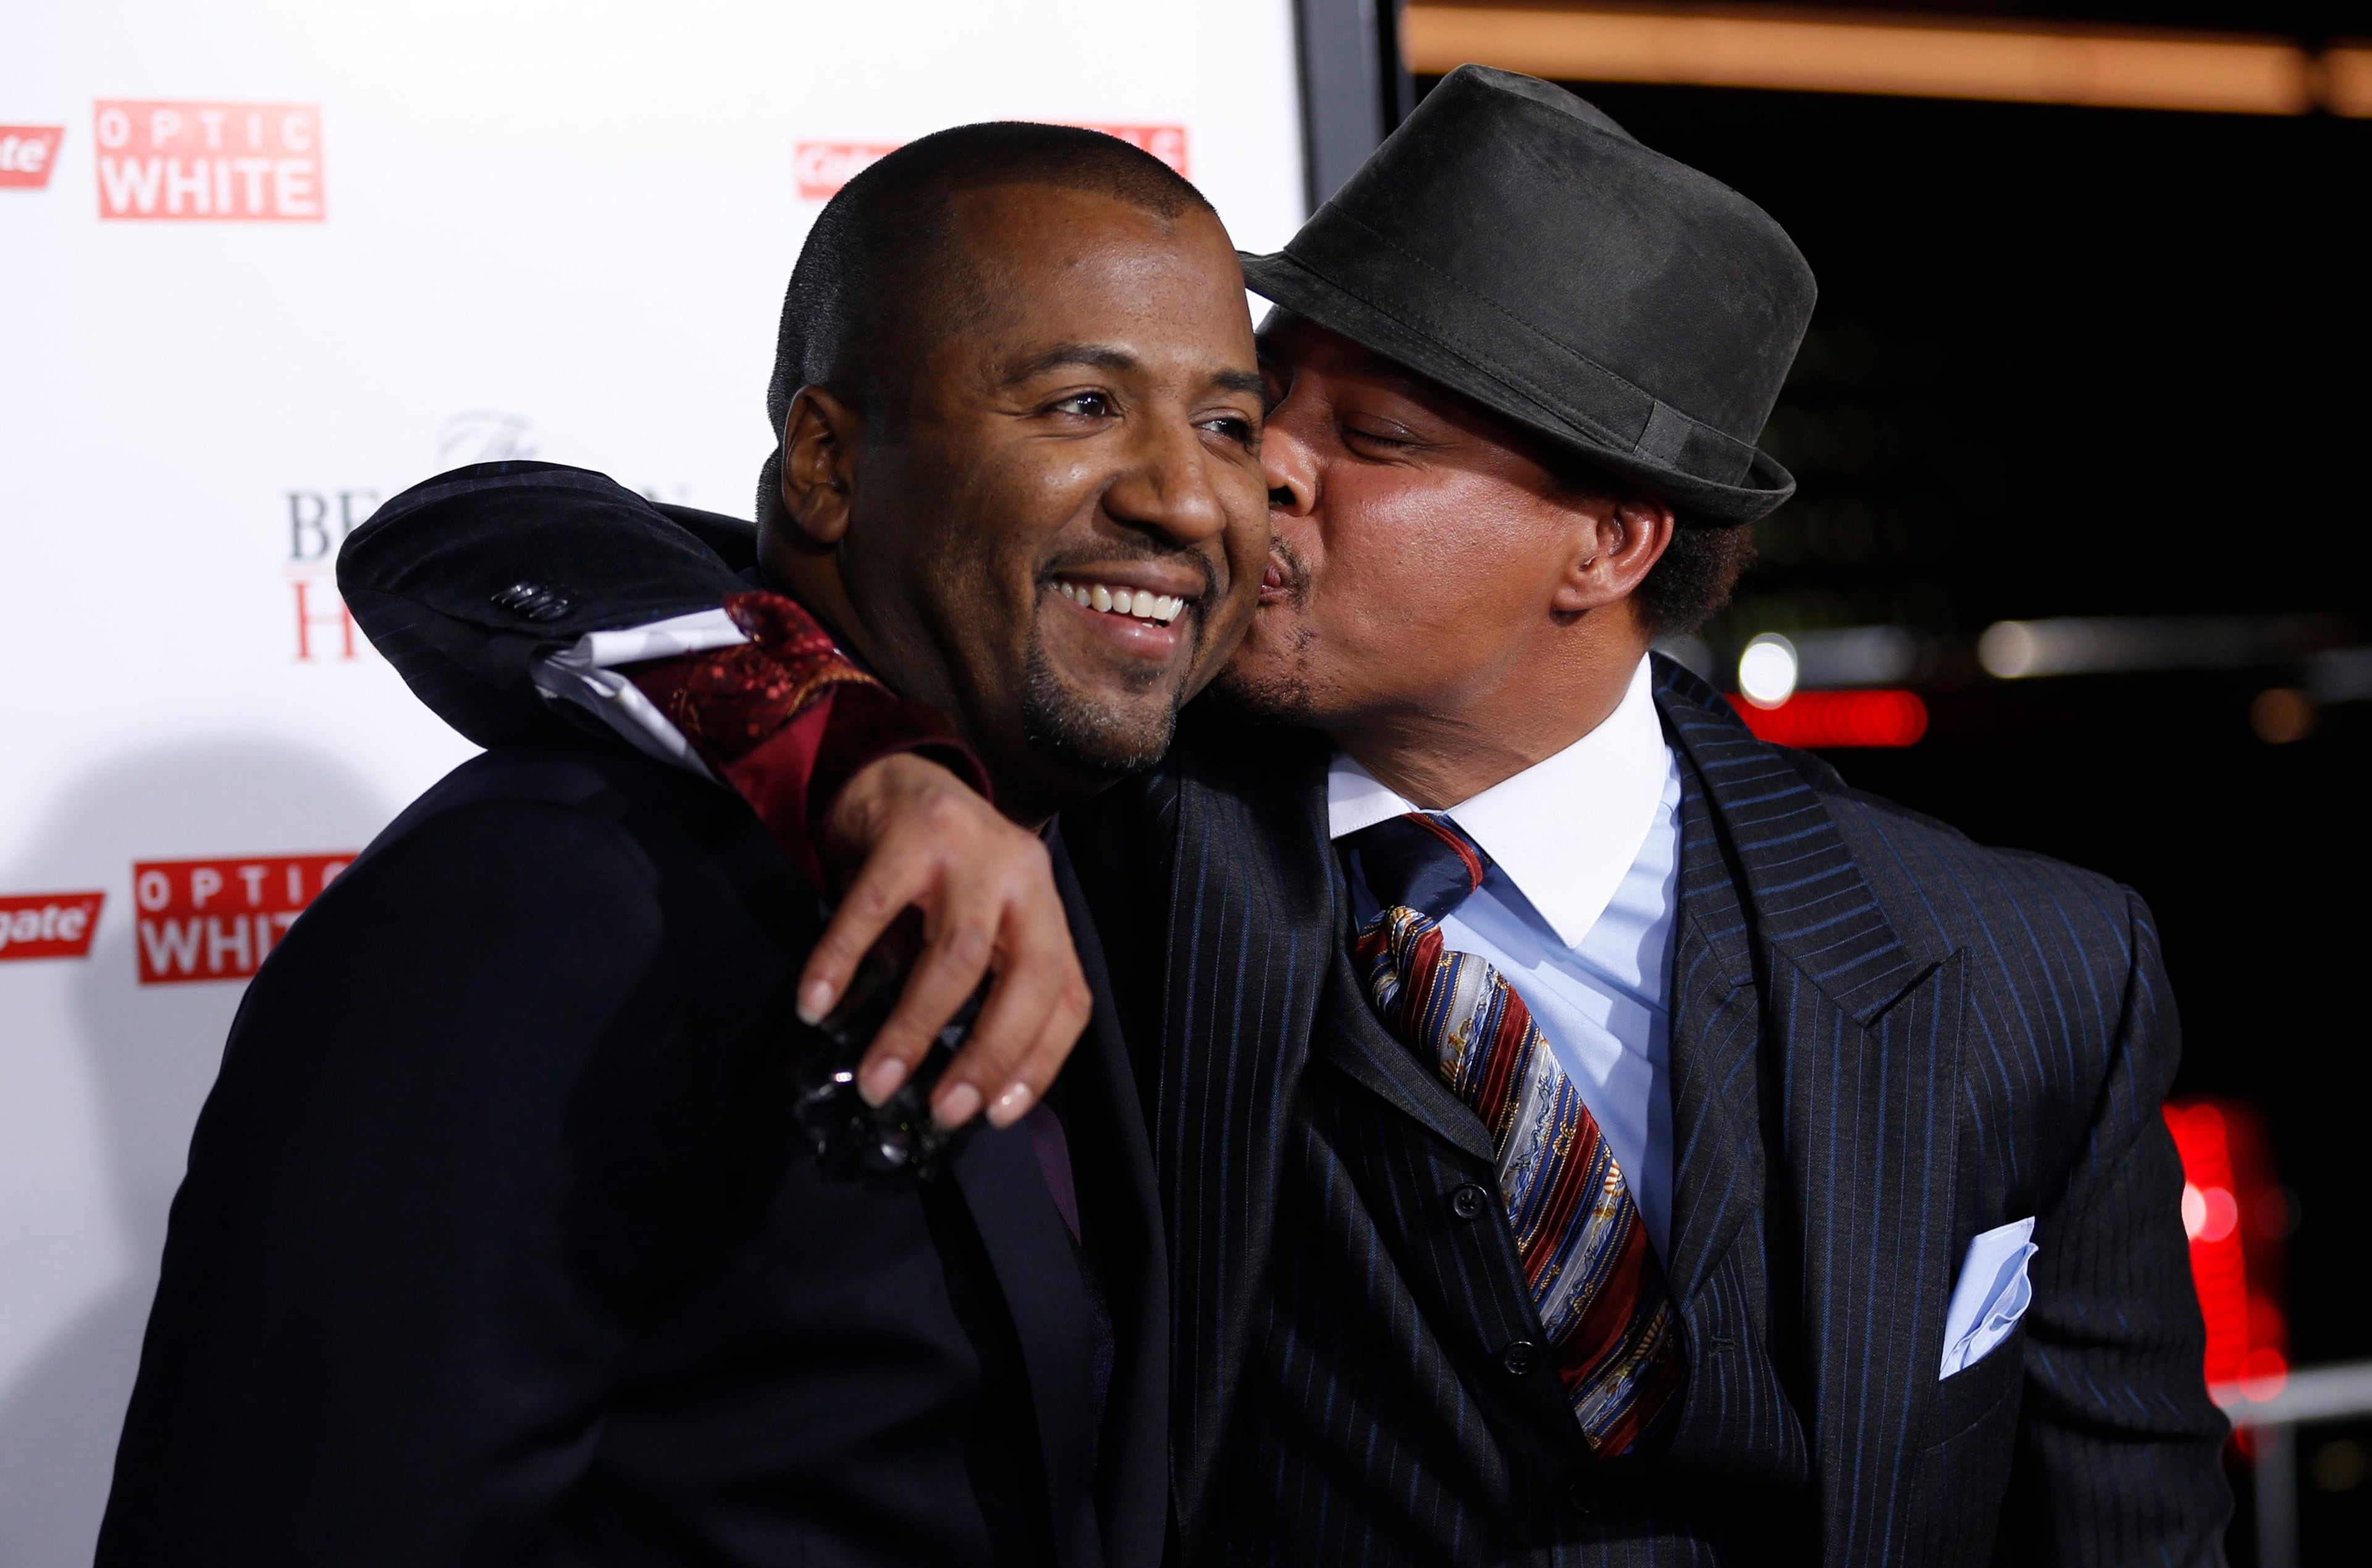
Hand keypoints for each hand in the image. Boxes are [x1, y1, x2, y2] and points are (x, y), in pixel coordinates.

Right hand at [801, 753, 1091, 1130]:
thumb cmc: (937, 870)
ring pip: (957, 953)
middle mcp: (1024, 876)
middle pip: (1027, 978)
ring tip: (877, 1081)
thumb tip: (948, 1083)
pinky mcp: (912, 830)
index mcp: (1046, 908)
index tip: (999, 1115)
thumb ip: (979, 985)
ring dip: (915, 1027)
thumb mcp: (980, 922)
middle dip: (987, 1054)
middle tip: (943, 1112)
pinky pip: (873, 909)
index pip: (1067, 996)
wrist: (893, 773)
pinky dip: (842, 962)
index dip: (1041, 1060)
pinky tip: (816, 1007)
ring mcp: (971, 849)